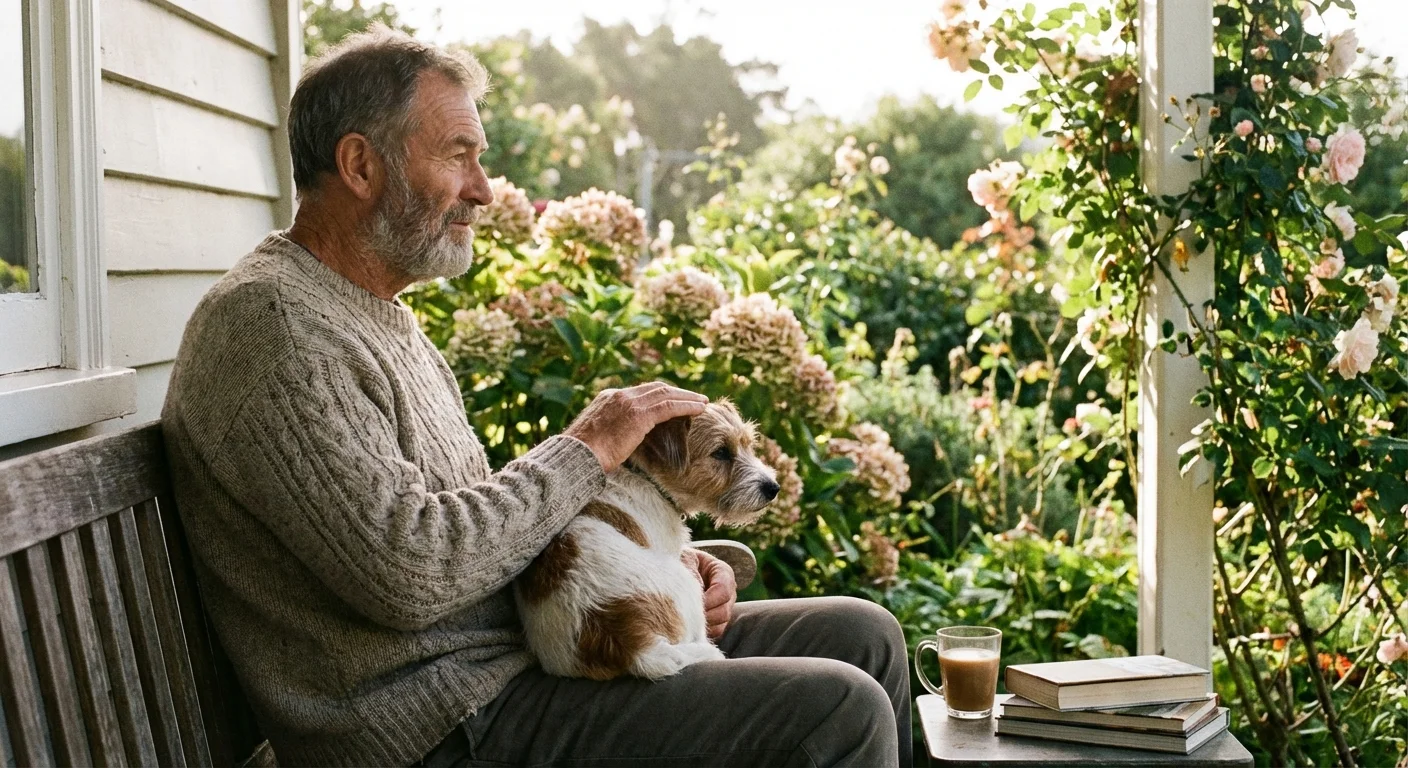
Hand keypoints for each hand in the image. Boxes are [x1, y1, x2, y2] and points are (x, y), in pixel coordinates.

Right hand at [564, 383, 707, 472]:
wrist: (576, 455)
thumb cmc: (582, 454)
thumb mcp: (596, 437)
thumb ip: (611, 432)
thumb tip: (620, 442)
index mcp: (608, 397)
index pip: (639, 391)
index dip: (659, 395)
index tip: (673, 400)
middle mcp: (619, 395)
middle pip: (655, 388)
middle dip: (677, 392)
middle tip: (694, 398)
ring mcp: (629, 402)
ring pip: (666, 394)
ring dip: (687, 397)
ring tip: (702, 402)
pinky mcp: (638, 415)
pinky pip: (669, 406)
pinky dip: (687, 406)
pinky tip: (699, 409)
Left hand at [682, 548, 736, 638]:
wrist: (674, 570)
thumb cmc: (680, 560)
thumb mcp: (683, 558)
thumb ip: (690, 571)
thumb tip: (694, 592)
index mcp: (723, 572)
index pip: (724, 590)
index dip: (708, 600)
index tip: (690, 602)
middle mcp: (728, 591)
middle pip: (724, 611)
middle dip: (704, 615)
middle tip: (684, 615)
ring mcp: (724, 607)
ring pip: (720, 625)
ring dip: (702, 625)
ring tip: (684, 620)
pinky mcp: (717, 620)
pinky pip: (714, 633)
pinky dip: (700, 632)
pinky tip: (686, 626)